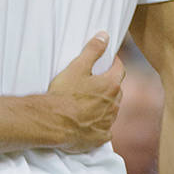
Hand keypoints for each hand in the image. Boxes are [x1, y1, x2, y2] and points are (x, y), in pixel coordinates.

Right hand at [45, 32, 124, 152]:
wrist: (54, 122)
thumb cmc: (64, 94)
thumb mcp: (77, 67)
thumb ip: (92, 50)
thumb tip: (104, 35)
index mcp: (110, 85)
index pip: (119, 69)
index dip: (114, 63)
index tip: (109, 61)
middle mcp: (114, 104)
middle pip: (117, 90)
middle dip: (109, 85)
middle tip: (96, 82)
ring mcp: (108, 122)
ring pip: (112, 110)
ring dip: (105, 105)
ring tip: (89, 102)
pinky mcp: (100, 137)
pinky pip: (105, 130)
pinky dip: (100, 125)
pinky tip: (90, 123)